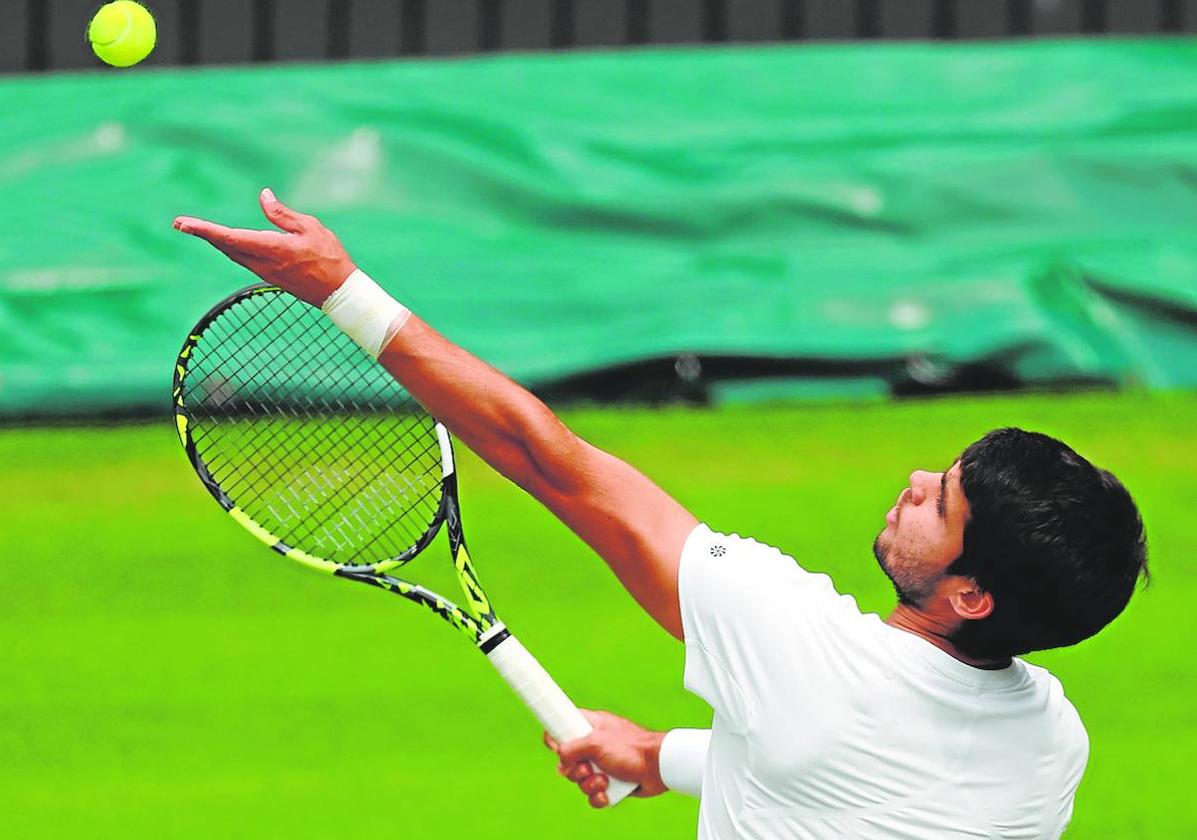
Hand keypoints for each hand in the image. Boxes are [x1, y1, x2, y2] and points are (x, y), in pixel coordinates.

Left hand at [173, 189, 356, 305]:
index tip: (184, 224)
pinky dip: (230, 248)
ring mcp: (265, 272)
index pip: (229, 237)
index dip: (204, 230)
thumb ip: (283, 214)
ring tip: (197, 229)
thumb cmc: (330, 258)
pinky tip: (227, 242)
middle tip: (180, 223)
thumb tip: (263, 196)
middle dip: (202, 234)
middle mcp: (263, 263)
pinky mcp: (270, 276)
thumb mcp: (311, 228)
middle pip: (225, 246)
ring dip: (215, 241)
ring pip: (232, 254)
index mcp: (272, 248)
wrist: (339, 292)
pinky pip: (243, 259)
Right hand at [544, 709, 666, 808]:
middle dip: (576, 770)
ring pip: (580, 780)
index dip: (556, 738)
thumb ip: (571, 749)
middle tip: (588, 767)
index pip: (563, 726)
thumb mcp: (596, 743)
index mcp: (590, 726)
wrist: (658, 767)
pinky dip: (598, 796)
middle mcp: (594, 745)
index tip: (557, 748)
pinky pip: (593, 794)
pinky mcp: (610, 783)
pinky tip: (607, 793)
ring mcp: (602, 764)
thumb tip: (560, 764)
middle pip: (568, 761)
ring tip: (605, 780)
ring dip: (590, 784)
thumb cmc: (631, 748)